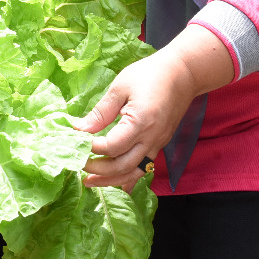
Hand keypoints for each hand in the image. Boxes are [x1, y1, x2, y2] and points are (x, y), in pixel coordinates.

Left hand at [74, 25, 234, 189]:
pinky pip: (144, 167)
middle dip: (98, 169)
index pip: (112, 146)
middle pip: (123, 166)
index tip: (76, 142)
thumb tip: (78, 129)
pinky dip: (129, 178)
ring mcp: (158, 144)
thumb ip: (101, 112)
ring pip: (134, 172)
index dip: (92, 148)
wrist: (183, 74)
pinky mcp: (160, 144)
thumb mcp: (120, 88)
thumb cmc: (149, 75)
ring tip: (90, 182)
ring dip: (111, 180)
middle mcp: (151, 138)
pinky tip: (117, 185)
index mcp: (141, 122)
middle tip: (77, 164)